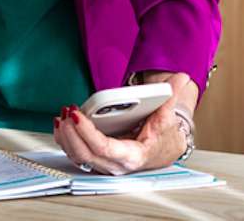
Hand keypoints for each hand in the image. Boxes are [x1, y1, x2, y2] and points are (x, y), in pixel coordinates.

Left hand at [52, 97, 187, 175]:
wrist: (164, 149)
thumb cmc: (163, 135)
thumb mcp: (167, 116)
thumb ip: (171, 96)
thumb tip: (181, 79)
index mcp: (133, 156)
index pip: (104, 148)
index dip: (88, 133)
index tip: (77, 115)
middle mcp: (116, 165)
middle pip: (85, 154)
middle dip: (72, 133)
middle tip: (67, 111)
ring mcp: (105, 164)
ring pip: (78, 157)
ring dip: (66, 137)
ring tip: (62, 114)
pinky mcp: (97, 160)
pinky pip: (77, 154)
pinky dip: (66, 140)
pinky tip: (62, 124)